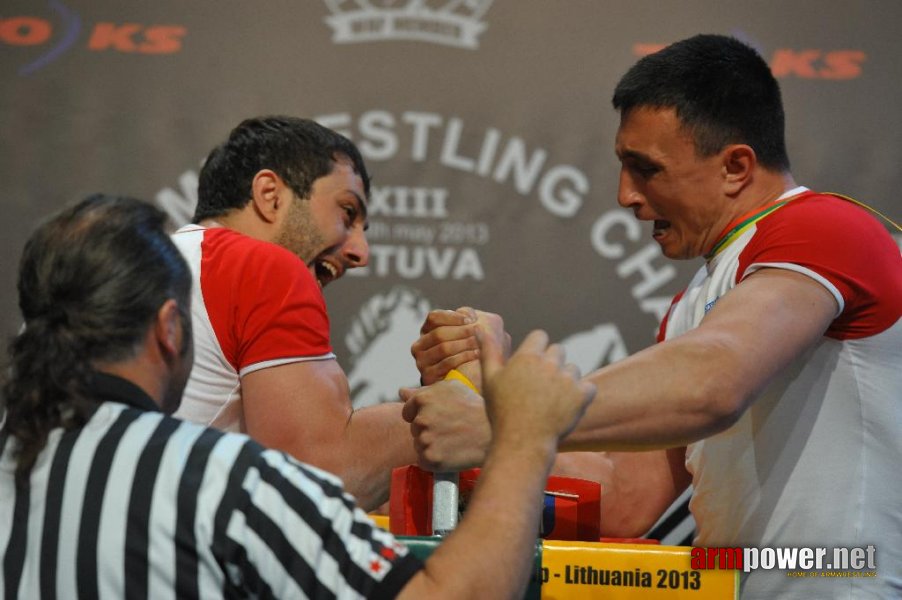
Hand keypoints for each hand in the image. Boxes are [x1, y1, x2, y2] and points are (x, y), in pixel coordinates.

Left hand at [401, 381, 491, 470]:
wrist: (492, 433)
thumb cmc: (474, 407)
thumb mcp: (452, 388)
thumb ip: (424, 391)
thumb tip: (402, 392)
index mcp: (423, 399)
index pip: (408, 412)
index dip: (422, 415)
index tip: (438, 419)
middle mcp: (421, 419)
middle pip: (415, 429)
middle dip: (428, 430)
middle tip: (450, 429)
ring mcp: (425, 440)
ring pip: (419, 445)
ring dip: (431, 444)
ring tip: (453, 440)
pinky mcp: (431, 459)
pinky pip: (424, 461)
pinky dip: (434, 460)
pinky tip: (450, 452)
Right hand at [411, 307, 509, 387]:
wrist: (470, 378)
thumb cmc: (470, 348)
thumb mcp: (469, 329)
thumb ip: (467, 317)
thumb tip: (468, 315)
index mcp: (426, 331)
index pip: (434, 318)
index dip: (453, 317)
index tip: (472, 320)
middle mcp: (419, 346)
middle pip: (439, 334)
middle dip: (461, 332)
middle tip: (478, 331)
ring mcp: (421, 362)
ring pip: (443, 348)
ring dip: (464, 344)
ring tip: (479, 343)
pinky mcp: (428, 376)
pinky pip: (446, 364)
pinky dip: (464, 358)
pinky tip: (477, 355)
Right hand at [482, 330, 594, 447]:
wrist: (522, 442)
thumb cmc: (502, 411)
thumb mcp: (490, 379)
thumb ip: (489, 351)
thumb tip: (480, 329)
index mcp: (527, 356)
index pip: (540, 336)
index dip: (536, 350)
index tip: (531, 366)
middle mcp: (549, 363)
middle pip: (558, 350)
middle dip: (552, 364)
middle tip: (540, 386)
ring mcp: (567, 379)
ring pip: (573, 369)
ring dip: (566, 379)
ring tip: (552, 400)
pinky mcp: (582, 395)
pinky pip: (588, 386)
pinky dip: (581, 395)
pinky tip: (567, 406)